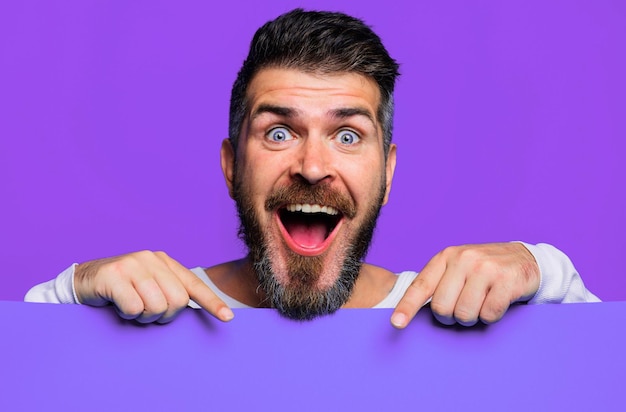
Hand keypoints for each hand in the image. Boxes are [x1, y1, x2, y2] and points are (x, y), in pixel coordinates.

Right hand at [74, 251, 233, 323]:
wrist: (82, 280)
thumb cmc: (121, 289)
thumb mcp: (149, 286)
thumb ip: (169, 292)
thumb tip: (191, 309)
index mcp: (164, 261)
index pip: (193, 284)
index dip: (212, 302)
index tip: (228, 318)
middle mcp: (151, 259)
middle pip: (177, 301)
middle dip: (163, 315)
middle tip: (146, 312)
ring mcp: (132, 265)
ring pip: (156, 306)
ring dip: (143, 317)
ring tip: (131, 307)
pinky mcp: (114, 275)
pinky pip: (134, 308)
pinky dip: (127, 314)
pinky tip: (118, 305)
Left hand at [390, 243, 539, 327]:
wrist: (525, 258)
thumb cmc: (484, 268)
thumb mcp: (457, 268)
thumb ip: (438, 283)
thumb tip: (410, 311)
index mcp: (446, 256)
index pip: (421, 286)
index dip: (407, 307)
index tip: (396, 324)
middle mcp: (463, 259)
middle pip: (443, 308)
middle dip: (451, 316)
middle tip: (464, 307)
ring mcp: (485, 268)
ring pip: (465, 314)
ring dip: (473, 317)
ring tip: (481, 302)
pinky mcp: (506, 280)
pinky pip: (488, 314)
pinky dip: (491, 316)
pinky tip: (496, 302)